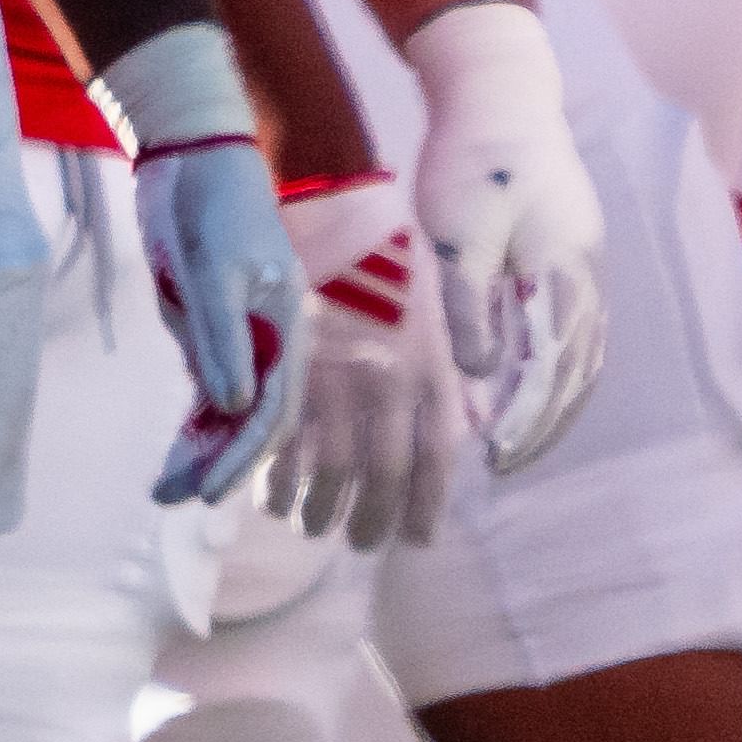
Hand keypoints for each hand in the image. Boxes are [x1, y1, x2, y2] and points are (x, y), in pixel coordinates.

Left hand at [137, 133, 308, 502]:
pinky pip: (207, 383)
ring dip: (199, 447)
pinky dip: (193, 418)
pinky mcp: (211, 325)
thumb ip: (221, 335)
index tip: (207, 490)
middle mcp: (270, 341)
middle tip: (174, 498)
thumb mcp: (210, 267)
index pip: (268, 410)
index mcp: (284, 328)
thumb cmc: (206, 205)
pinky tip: (176, 448)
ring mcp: (240, 334)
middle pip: (249, 418)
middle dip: (217, 462)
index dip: (240, 454)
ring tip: (163, 487)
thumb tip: (230, 404)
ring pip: (226, 408)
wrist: (190, 157)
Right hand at [261, 179, 461, 549]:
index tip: (415, 541)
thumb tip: (472, 428)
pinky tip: (270, 495)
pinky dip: (275, 476)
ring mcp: (331, 375)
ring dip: (318, 508)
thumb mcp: (436, 312)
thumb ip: (452, 375)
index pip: (436, 462)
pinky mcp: (281, 363)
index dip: (425, 509)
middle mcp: (386, 382)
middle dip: (370, 520)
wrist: (324, 197)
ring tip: (311, 527)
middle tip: (358, 544)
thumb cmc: (388, 251)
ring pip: (328, 466)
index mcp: (429, 370)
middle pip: (381, 475)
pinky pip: (280, 438)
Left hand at [404, 0, 605, 469]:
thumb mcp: (457, 239)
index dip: (527, 418)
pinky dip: (554, 355)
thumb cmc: (469, 161)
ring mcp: (581, 257)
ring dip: (554, 391)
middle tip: (508, 456)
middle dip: (545, 416)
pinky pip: (570, 318)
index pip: (552, 371)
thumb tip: (480, 379)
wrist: (495, 90)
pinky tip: (523, 369)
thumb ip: (470, 310)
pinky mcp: (567, 243)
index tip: (498, 455)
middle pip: (576, 366)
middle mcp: (583, 273)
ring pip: (579, 344)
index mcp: (560, 276)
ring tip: (518, 427)